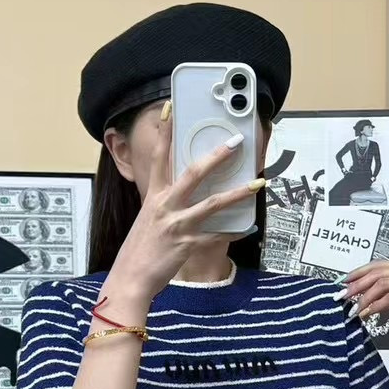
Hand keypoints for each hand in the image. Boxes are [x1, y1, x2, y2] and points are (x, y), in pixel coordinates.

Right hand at [105, 108, 262, 303]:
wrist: (130, 280)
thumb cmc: (139, 250)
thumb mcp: (147, 219)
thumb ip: (164, 204)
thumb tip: (181, 193)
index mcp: (153, 197)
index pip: (159, 157)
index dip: (165, 132)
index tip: (170, 108)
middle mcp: (164, 206)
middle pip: (193, 174)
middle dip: (216, 156)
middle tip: (236, 142)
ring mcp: (177, 225)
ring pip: (212, 204)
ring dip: (238, 193)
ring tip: (258, 183)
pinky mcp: (187, 245)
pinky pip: (217, 236)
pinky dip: (234, 232)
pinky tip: (249, 227)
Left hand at [340, 260, 388, 341]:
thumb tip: (369, 295)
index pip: (380, 264)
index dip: (360, 272)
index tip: (345, 282)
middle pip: (378, 272)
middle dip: (357, 284)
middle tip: (344, 295)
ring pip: (382, 284)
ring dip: (364, 297)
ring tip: (354, 308)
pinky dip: (376, 305)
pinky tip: (367, 313)